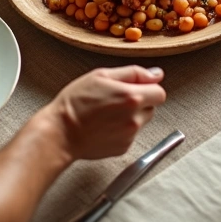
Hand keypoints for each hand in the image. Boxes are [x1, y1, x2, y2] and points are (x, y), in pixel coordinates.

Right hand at [45, 66, 165, 160]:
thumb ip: (133, 73)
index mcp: (132, 97)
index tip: (133, 87)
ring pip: (141, 121)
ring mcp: (130, 136)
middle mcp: (135, 119)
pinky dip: (122, 130)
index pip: (160, 92)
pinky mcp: (123, 148)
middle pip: (152, 107)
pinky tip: (104, 125)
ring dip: (131, 116)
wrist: (61, 132)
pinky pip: (131, 135)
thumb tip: (156, 74)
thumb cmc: (76, 102)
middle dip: (140, 102)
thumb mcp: (101, 75)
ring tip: (107, 113)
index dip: (148, 88)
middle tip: (115, 100)